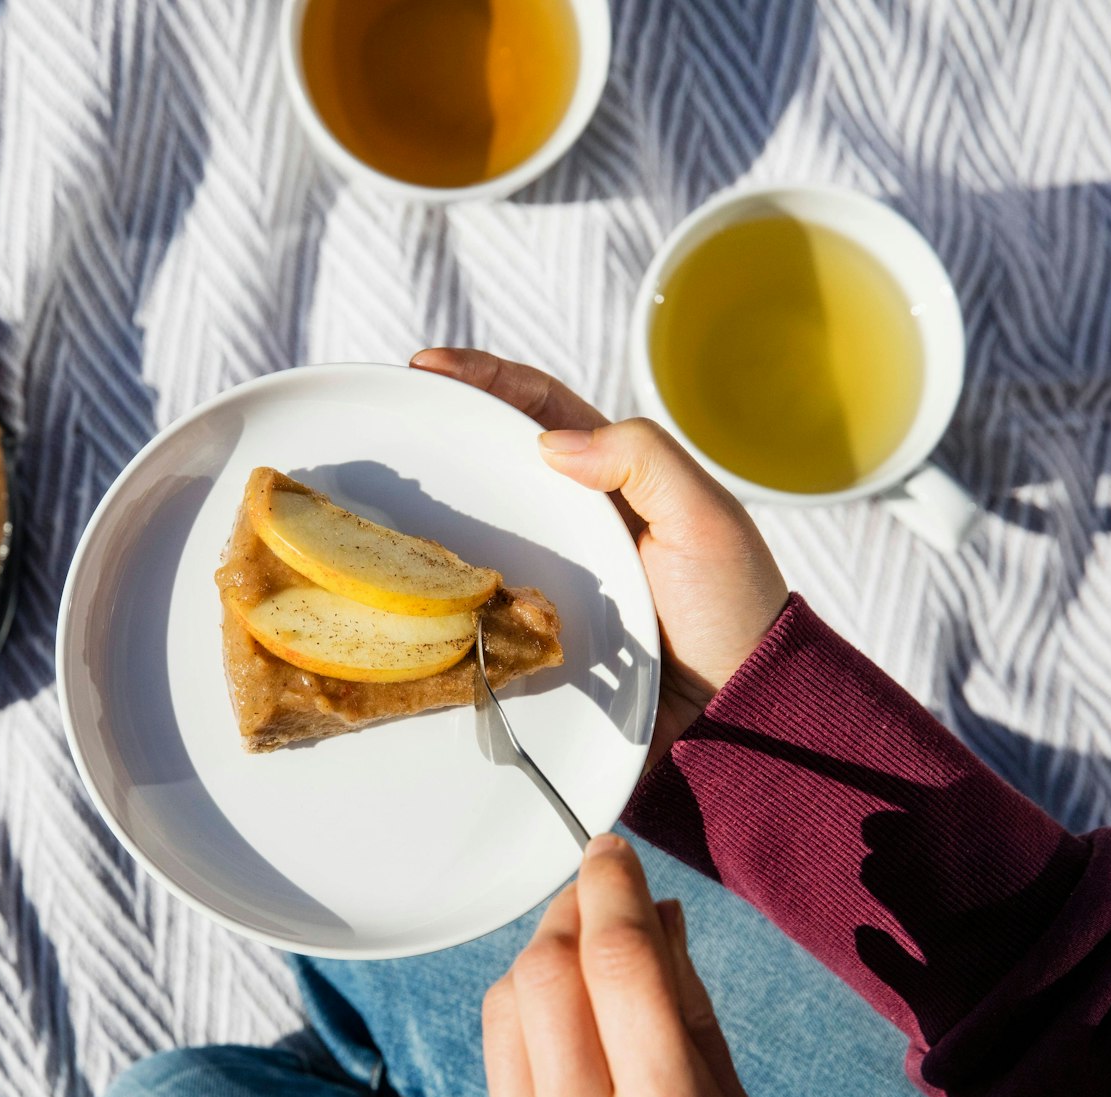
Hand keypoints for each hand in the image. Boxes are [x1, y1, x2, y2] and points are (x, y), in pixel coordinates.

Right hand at [411, 349, 787, 761]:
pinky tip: (405, 593)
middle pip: (495, 466)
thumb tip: (549, 442)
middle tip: (383, 425)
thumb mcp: (706, 520)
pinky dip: (439, 597)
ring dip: (428, 522)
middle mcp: (573, 524)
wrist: (737, 715)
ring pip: (476, 536)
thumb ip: (643, 460)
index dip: (486, 380)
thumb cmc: (733, 610)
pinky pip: (476, 606)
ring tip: (372, 504)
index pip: (541, 409)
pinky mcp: (534, 637)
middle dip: (440, 440)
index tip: (428, 367)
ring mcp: (549, 580)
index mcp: (614, 481)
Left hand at [468, 835, 771, 1096]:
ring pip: (505, 1005)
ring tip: (579, 958)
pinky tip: (563, 1040)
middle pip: (546, 969)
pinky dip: (526, 1030)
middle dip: (568, 911)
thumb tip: (661, 921)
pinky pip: (494, 1065)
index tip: (611, 853)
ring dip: (539, 960)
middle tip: (594, 893)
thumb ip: (695, 1022)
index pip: (621, 964)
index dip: (611, 887)